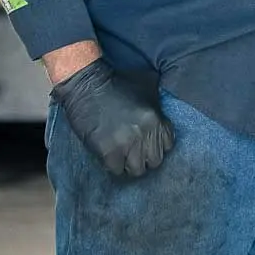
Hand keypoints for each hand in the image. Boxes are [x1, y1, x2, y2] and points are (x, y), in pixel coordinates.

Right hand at [49, 58, 172, 179]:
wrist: (86, 85)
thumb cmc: (118, 83)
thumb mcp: (148, 85)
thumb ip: (159, 102)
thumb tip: (165, 113)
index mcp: (157, 119)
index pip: (168, 145)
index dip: (158, 145)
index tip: (149, 143)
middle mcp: (145, 133)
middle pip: (155, 160)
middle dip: (145, 157)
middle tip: (135, 151)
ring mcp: (127, 144)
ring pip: (137, 170)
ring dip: (130, 165)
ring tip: (123, 157)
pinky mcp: (107, 152)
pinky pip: (116, 171)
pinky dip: (113, 167)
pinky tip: (110, 158)